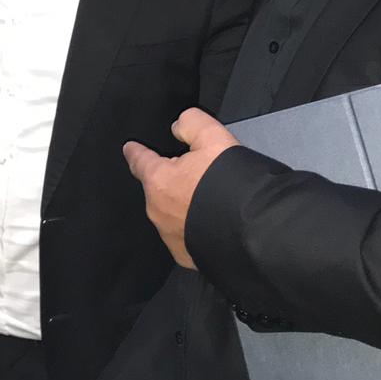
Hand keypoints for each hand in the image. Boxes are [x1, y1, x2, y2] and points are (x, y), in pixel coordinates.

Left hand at [123, 107, 238, 268]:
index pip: (140, 160)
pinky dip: (192, 227)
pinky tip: (210, 223)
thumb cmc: (229, 184)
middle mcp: (158, 210)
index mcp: (159, 181)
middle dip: (170, 180)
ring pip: (170, 213)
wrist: (251, 232)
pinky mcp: (185, 256)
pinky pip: (184, 235)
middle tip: (194, 174)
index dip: (136, 151)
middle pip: (158, 188)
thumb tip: (178, 128)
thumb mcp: (212, 136)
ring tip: (207, 200)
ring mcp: (170, 236)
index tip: (130, 148)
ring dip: (182, 205)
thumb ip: (190, 123)